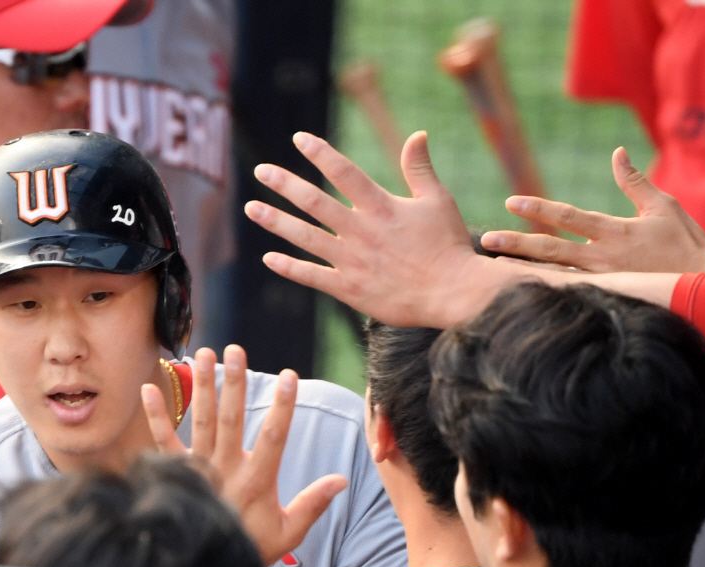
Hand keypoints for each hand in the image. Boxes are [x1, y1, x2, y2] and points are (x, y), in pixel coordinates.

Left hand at [142, 345, 347, 565]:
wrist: (208, 565)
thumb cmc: (253, 546)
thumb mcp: (289, 531)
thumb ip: (313, 503)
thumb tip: (342, 480)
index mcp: (258, 480)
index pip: (274, 436)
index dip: (284, 406)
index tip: (291, 377)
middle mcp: (228, 469)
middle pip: (233, 419)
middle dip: (235, 383)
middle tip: (236, 350)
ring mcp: (201, 468)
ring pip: (202, 421)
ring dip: (203, 387)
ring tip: (202, 354)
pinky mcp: (179, 473)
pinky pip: (164, 441)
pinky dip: (156, 416)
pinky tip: (148, 389)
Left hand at [244, 130, 525, 328]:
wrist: (452, 293)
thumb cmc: (449, 247)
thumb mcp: (438, 200)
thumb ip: (420, 168)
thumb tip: (417, 134)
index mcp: (382, 206)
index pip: (343, 172)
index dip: (319, 153)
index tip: (298, 138)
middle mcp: (361, 231)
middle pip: (315, 202)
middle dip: (285, 184)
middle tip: (260, 172)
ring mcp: (353, 261)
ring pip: (306, 237)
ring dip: (276, 221)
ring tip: (252, 208)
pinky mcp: (350, 290)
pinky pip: (313, 277)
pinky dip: (290, 267)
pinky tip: (269, 257)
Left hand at [480, 147, 704, 274]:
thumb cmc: (686, 243)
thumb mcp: (663, 206)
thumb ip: (634, 182)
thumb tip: (616, 153)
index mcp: (615, 231)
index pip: (569, 216)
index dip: (538, 208)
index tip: (510, 202)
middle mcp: (603, 258)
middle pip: (551, 249)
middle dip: (517, 244)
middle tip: (486, 240)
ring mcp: (603, 282)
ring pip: (554, 275)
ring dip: (522, 271)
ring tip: (493, 268)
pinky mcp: (606, 299)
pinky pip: (569, 296)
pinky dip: (544, 294)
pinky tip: (521, 294)